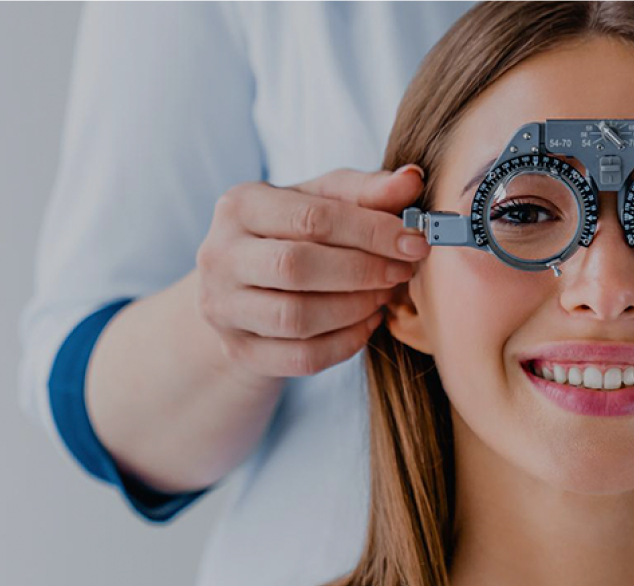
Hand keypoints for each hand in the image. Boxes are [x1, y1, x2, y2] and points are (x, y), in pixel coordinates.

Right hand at [195, 166, 426, 378]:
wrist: (244, 288)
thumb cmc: (291, 234)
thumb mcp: (322, 201)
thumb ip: (366, 190)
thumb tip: (412, 179)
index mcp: (239, 206)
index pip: (312, 217)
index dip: (371, 231)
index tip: (414, 242)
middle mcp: (219, 255)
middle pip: (297, 267)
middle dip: (362, 271)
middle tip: (401, 272)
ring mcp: (222, 308)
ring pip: (296, 318)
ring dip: (354, 308)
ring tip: (383, 296)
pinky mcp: (237, 350)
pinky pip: (299, 357)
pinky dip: (344, 343)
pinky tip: (366, 323)